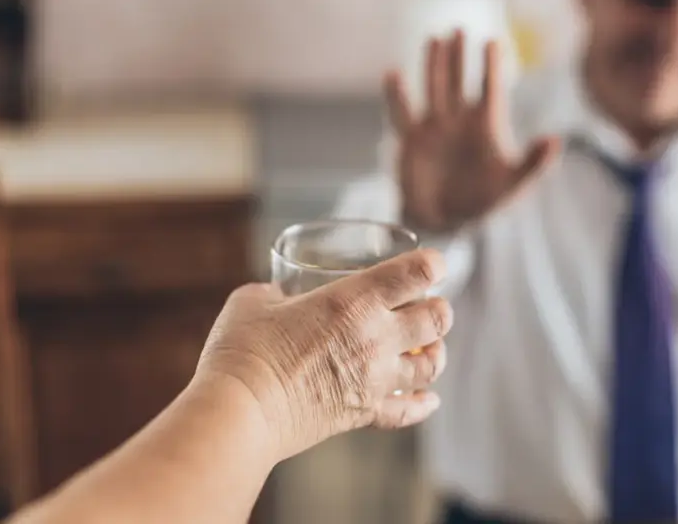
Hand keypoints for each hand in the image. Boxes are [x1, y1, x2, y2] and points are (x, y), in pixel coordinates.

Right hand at [194, 249, 451, 461]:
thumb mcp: (253, 301)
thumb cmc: (242, 351)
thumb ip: (273, 293)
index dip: (433, 264)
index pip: (419, 272)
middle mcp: (376, 337)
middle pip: (438, 318)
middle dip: (439, 309)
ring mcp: (375, 379)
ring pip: (432, 365)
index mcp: (354, 300)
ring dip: (435, 353)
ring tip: (428, 349)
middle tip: (426, 306)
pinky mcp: (364, 413)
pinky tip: (429, 399)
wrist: (239, 413)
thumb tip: (277, 295)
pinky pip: (409, 411)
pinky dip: (423, 404)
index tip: (431, 265)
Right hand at [385, 31, 560, 232]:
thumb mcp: (514, 184)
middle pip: (459, 81)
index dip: (491, 66)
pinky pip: (402, 114)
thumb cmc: (483, 200)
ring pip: (434, 89)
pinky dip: (397, 96)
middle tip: (459, 30)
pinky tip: (393, 74)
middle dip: (459, 57)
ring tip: (434, 40)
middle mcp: (460, 119)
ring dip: (433, 66)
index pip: (490, 89)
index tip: (493, 42)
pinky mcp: (412, 139)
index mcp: (487, 125)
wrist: (446, 220)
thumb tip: (555, 140)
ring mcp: (435, 126)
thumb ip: (534, 163)